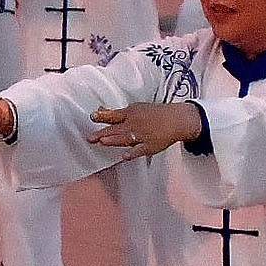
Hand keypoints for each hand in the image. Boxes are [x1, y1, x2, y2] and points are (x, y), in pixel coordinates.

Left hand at [86, 101, 203, 158]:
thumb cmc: (153, 114)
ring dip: (115, 140)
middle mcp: (135, 124)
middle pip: (117, 129)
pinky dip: (133, 153)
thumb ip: (116, 113)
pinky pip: (141, 150)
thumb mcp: (135, 109)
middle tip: (91, 138)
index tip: (92, 116)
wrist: (175, 119)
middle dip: (103, 133)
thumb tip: (100, 110)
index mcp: (130, 114)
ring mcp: (143, 135)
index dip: (103, 116)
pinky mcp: (150, 146)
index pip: (114, 115)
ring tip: (103, 142)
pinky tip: (125, 156)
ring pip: (126, 138)